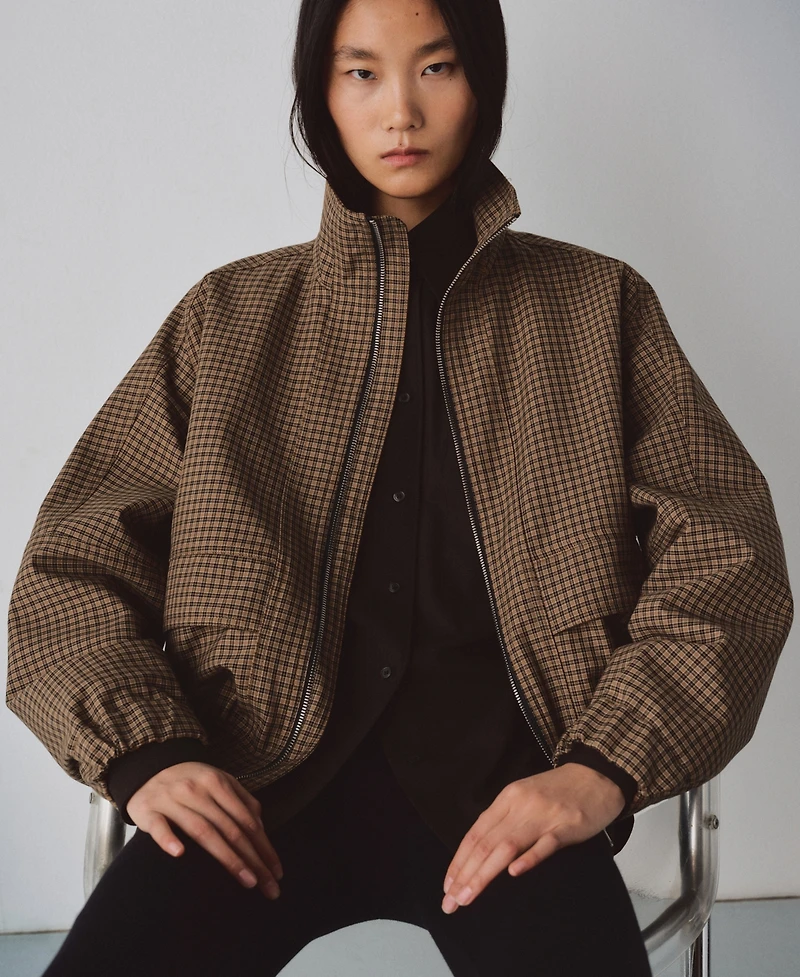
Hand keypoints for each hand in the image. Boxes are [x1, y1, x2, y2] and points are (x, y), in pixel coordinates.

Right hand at [126, 761, 283, 899]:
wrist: (148, 767)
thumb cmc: (190, 780)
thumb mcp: (218, 780)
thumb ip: (241, 800)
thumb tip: (261, 828)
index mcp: (217, 783)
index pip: (247, 820)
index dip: (264, 847)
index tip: (276, 872)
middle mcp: (197, 791)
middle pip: (230, 828)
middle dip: (253, 859)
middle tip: (268, 887)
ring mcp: (172, 800)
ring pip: (202, 830)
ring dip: (226, 857)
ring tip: (246, 880)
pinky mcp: (148, 811)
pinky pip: (159, 826)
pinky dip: (168, 839)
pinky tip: (180, 853)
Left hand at [440, 762, 624, 913]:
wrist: (596, 775)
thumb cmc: (559, 791)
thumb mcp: (524, 798)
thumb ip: (504, 821)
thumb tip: (480, 851)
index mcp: (507, 799)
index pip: (476, 834)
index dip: (459, 861)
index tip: (448, 887)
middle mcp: (520, 806)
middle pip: (486, 843)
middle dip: (465, 875)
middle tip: (451, 903)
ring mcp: (543, 816)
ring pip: (507, 846)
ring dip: (484, 874)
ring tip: (468, 897)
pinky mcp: (566, 826)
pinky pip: (545, 844)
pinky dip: (528, 858)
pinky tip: (514, 873)